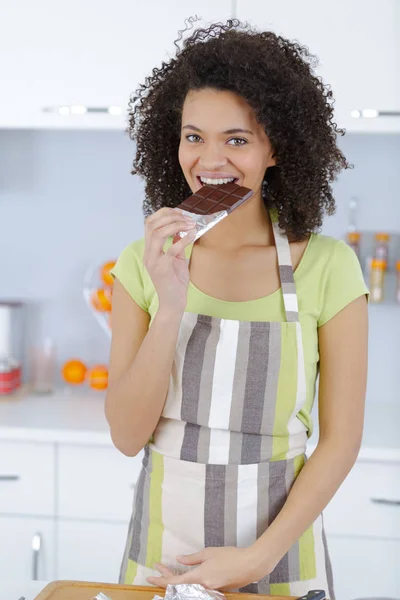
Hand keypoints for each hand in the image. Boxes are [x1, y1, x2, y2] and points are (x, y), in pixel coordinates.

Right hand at [144, 208, 196, 313]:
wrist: (173, 303)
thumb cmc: (175, 282)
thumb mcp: (176, 259)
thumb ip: (176, 244)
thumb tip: (181, 229)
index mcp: (149, 250)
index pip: (149, 223)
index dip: (164, 213)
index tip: (180, 212)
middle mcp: (148, 254)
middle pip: (151, 225)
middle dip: (170, 216)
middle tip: (187, 218)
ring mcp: (153, 261)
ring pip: (157, 234)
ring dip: (176, 225)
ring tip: (190, 224)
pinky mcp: (162, 269)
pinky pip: (171, 249)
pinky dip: (183, 239)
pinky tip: (193, 235)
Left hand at [146, 546, 269, 591]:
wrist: (250, 565)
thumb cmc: (230, 556)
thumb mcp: (209, 553)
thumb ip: (192, 558)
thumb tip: (178, 559)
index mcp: (199, 577)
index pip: (174, 581)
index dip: (161, 578)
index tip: (150, 575)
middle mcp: (202, 588)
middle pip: (178, 586)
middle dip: (166, 577)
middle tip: (157, 568)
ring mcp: (209, 591)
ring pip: (186, 588)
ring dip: (176, 580)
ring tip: (167, 570)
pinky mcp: (216, 591)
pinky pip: (196, 589)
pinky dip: (187, 582)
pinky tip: (184, 575)